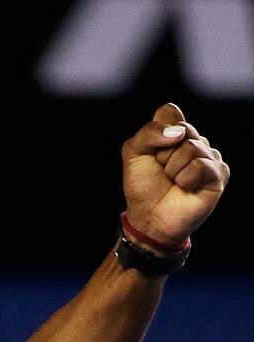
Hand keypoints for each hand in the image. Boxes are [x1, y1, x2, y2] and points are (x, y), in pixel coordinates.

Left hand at [121, 103, 229, 246]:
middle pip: (182, 128)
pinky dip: (186, 179)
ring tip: (173, 181)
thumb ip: (149, 133)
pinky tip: (185, 187)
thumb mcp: (133, 154)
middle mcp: (194, 141)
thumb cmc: (142, 186)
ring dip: (173, 168)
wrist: (149, 217)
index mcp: (174, 132)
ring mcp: (209, 156)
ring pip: (192, 147)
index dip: (156, 132)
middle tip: (162, 170)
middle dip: (163, 153)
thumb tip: (179, 132)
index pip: (169, 112)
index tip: (151, 152)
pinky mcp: (219, 173)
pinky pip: (201, 165)